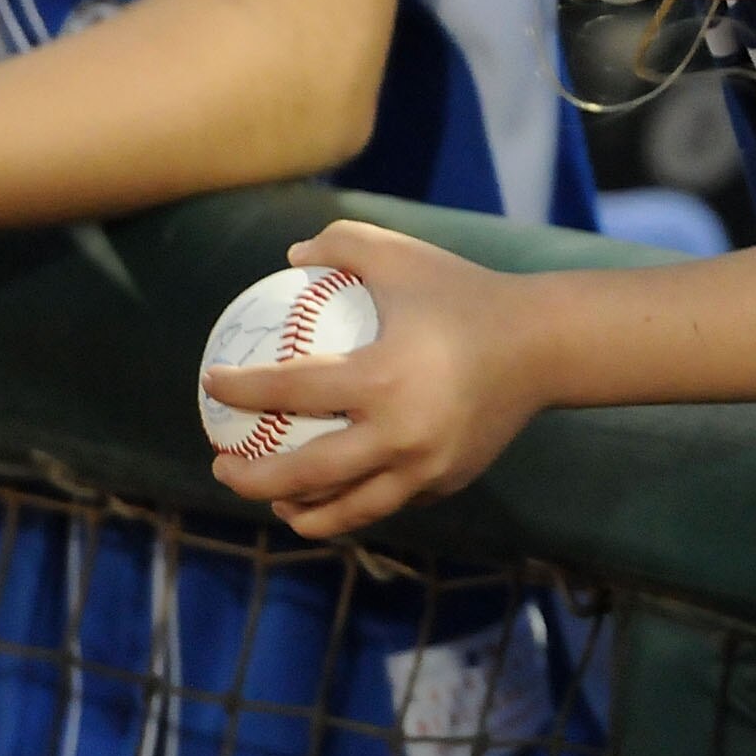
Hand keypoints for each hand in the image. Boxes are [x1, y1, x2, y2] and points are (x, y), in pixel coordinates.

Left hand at [204, 220, 545, 539]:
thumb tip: (289, 258)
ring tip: (274, 501)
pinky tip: (333, 494)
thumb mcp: (402, 254)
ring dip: (298, 511)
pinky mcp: (445, 482)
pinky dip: (353, 503)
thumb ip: (342, 243)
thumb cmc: (466, 292)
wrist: (544, 345)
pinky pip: (388, 499)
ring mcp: (424, 467)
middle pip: (303, 474)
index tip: (211, 383)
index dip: (238, 388)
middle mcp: (399, 435)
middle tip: (223, 464)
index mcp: (381, 379)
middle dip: (249, 478)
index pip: (287, 390)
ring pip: (345, 509)